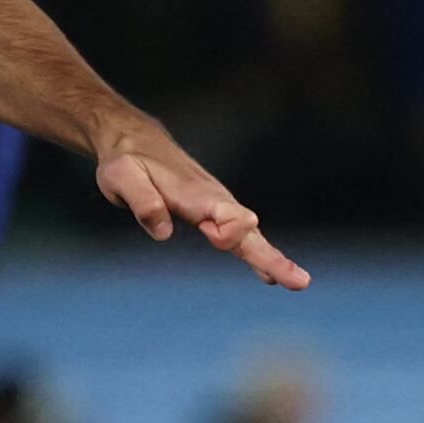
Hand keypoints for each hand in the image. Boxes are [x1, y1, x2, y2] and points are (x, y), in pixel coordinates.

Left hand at [93, 127, 308, 287]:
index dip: (229, 232)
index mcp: (197, 195)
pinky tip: (269, 275)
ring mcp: (217, 206)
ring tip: (298, 282)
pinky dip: (258, 254)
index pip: (230, 218)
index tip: (212, 235)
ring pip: (250, 236)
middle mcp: (215, 200)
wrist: (135, 140)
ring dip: (272, 259)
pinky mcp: (212, 211)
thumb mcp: (122, 176)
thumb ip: (143, 202)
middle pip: (250, 233)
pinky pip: (240, 236)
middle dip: (272, 257)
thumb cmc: (126, 160)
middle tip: (301, 282)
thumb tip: (164, 232)